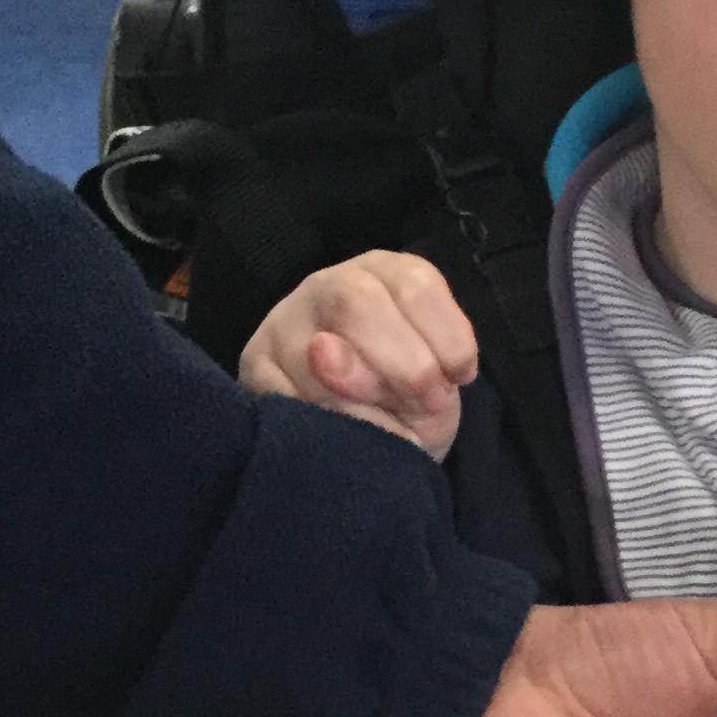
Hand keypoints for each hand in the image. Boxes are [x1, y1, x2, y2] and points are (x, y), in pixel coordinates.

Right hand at [239, 252, 477, 459]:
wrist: (366, 442)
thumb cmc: (408, 398)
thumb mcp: (436, 380)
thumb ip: (422, 361)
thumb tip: (331, 353)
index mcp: (384, 274)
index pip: (414, 284)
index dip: (445, 337)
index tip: (460, 378)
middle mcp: (328, 285)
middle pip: (358, 302)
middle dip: (405, 365)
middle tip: (423, 403)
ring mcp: (284, 322)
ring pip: (319, 353)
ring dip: (367, 402)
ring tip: (387, 426)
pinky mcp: (256, 366)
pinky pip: (290, 393)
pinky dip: (331, 423)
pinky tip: (347, 436)